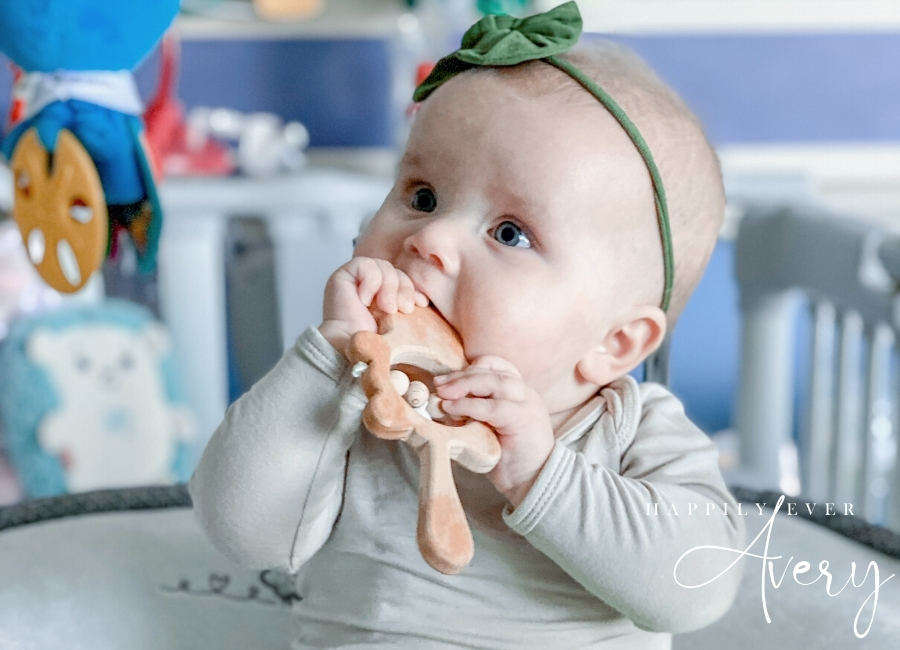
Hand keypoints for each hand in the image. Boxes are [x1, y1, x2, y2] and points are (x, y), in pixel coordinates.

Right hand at [319, 257, 428, 356]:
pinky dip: (371, 282)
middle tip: (403, 309)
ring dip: (389, 287)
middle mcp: (370, 285)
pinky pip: (365, 264)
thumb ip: (406, 306)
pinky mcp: (343, 275)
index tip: (421, 303)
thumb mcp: (399, 323)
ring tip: (386, 309)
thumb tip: (423, 299)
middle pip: (395, 271)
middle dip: (404, 288)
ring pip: (383, 266)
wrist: (351, 351)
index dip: (413, 288)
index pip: (403, 279)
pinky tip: (365, 301)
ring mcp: (356, 279)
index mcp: (384, 295)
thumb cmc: (374, 344)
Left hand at [434, 356, 554, 507]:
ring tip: (443, 393)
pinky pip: (493, 407)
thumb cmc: (510, 459)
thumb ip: (474, 413)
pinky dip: (469, 405)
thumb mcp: (490, 429)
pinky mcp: (523, 420)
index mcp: (520, 393)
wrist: (534, 482)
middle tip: (438, 383)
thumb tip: (442, 405)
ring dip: (465, 385)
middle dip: (462, 375)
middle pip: (494, 371)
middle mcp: (526, 394)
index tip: (450, 377)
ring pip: (495, 382)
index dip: (474, 367)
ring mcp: (527, 405)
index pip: (499, 366)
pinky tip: (451, 408)